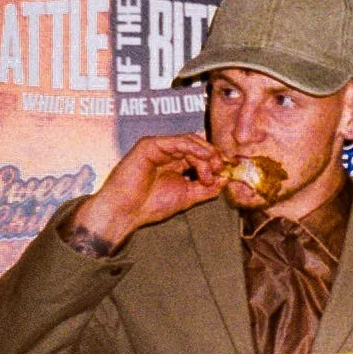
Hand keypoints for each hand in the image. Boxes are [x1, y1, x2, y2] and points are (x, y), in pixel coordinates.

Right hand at [68, 133, 225, 250]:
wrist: (126, 212)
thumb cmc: (150, 206)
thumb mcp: (187, 197)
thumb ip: (206, 188)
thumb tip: (225, 179)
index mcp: (175, 164)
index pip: (200, 155)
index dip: (215, 161)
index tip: (226, 173)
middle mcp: (167, 154)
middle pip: (198, 146)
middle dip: (212, 157)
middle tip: (220, 170)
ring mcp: (158, 148)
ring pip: (190, 142)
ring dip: (204, 155)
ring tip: (208, 172)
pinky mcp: (150, 145)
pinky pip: (177, 141)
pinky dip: (194, 148)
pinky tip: (203, 158)